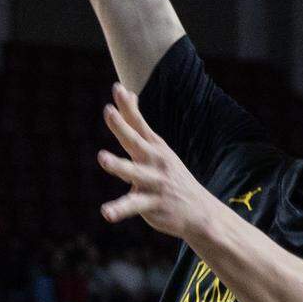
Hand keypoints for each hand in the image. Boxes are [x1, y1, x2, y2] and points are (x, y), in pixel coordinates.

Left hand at [98, 82, 207, 237]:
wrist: (200, 211)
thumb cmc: (170, 176)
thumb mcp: (158, 148)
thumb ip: (138, 124)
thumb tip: (128, 93)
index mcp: (154, 147)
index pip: (138, 123)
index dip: (127, 107)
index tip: (118, 89)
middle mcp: (155, 161)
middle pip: (135, 141)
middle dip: (122, 127)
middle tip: (108, 112)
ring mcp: (154, 182)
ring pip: (133, 172)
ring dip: (119, 164)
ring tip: (103, 157)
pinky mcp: (152, 204)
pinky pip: (133, 206)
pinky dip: (119, 209)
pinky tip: (106, 212)